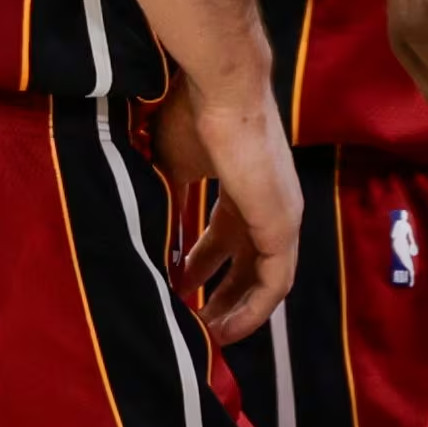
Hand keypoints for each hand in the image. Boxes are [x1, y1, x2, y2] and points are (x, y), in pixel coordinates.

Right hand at [158, 70, 302, 344]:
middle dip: (219, 295)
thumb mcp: (173, 165)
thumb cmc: (194, 116)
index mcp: (245, 187)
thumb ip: (168, 198)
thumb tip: (144, 228)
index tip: (177, 285)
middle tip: (191, 322)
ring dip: (236, 310)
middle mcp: (270, 204)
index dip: (204, 266)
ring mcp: (282, 216)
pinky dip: (252, 311)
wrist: (222, 90)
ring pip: (265, 280)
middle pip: (249, 263)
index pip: (230, 237)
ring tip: (205, 336)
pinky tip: (225, 329)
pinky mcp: (283, 226)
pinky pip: (275, 284)